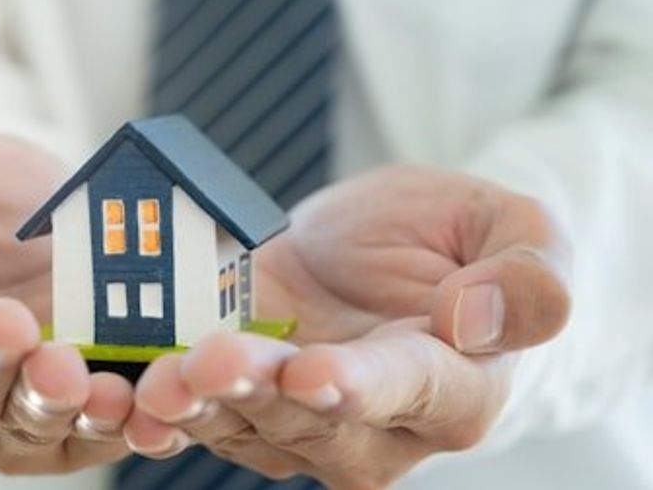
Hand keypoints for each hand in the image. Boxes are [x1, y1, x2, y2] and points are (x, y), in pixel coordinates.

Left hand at [125, 165, 570, 488]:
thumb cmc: (453, 243)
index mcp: (454, 386)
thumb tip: (478, 317)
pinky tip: (128, 392)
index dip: (361, 384)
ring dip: (198, 406)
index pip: (410, 391)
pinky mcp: (239, 407)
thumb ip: (526, 277)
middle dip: (257, 390)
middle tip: (210, 361)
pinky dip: (162, 408)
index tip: (316, 368)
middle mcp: (376, 427)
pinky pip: (200, 419)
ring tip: (160, 377)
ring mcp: (300, 426)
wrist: (378, 256)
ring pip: (246, 426)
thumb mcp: (513, 228)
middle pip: (312, 418)